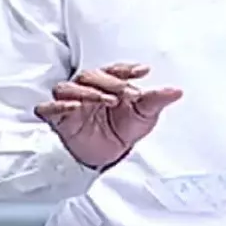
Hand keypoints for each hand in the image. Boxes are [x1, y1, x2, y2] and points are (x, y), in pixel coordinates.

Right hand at [33, 63, 181, 169]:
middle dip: (111, 82)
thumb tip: (177, 91)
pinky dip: (59, 105)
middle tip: (128, 93)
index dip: (127, 69)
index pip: (114, 69)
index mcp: (108, 83)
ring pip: (69, 87)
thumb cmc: (124, 129)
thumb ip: (157, 100)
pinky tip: (75, 106)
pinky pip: (48, 107)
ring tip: (108, 100)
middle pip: (90, 75)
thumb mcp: (145, 115)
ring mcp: (70, 103)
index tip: (144, 71)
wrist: (109, 156)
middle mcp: (87, 89)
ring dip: (88, 91)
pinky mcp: (57, 119)